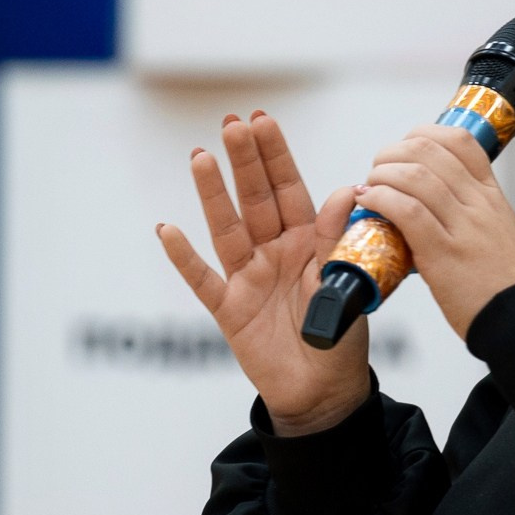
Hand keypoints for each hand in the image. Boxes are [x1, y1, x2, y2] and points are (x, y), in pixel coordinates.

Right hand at [157, 112, 372, 435]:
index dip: (274, 155)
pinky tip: (167, 230)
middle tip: (231, 123)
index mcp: (306, 241)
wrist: (324, 393)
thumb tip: (344, 190)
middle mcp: (273, 252)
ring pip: (226, 229)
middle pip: (254, 199)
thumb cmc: (340, 336)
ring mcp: (248, 278)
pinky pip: (203, 280)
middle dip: (243, 161)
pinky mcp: (229, 310)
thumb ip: (336, 237)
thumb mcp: (347, 282)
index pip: (288, 188)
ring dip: (212, 194)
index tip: (262, 120)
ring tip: (199, 157)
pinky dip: (184, 257)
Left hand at [356, 124, 514, 339]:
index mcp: (492, 197)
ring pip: (415, 176)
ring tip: (370, 188)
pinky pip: (407, 211)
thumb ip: (473, 215)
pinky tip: (370, 203)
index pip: (460, 141)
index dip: (423, 134)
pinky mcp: (444, 255)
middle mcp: (478, 204)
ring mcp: (462, 227)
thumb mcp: (501, 234)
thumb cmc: (512, 287)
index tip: (406, 146)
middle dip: (393, 153)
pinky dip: (381, 200)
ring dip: (381, 175)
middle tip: (379, 169)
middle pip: (429, 150)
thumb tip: (439, 207)